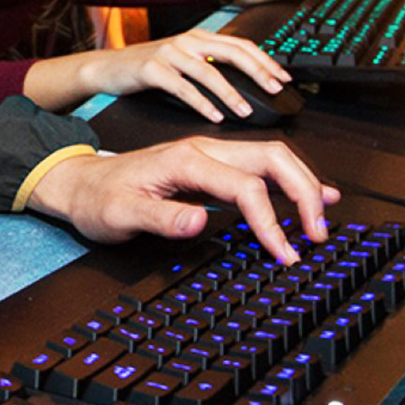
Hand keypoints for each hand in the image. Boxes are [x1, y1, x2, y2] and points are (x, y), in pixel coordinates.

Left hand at [31, 137, 338, 264]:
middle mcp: (203, 149)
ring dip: (302, 185)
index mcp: (185, 159)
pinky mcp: (211, 166)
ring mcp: (209, 155)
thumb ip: (160, 216)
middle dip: (303, 192)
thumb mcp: (121, 214)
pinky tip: (310, 195)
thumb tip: (200, 220)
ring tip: (323, 218)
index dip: (271, 222)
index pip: (245, 186)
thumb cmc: (100, 198)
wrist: (81, 182)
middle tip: (318, 234)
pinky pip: (259, 167)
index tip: (285, 254)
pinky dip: (289, 181)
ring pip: (270, 157)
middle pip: (270, 157)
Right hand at [76, 30, 291, 123]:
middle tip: (275, 89)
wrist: (107, 67)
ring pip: (208, 70)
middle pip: (231, 52)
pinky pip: (182, 86)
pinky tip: (213, 116)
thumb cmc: (148, 69)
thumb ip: (210, 65)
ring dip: (231, 92)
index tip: (284, 78)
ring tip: (246, 110)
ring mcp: (168, 53)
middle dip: (258, 71)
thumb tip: (246, 82)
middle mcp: (186, 41)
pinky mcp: (151, 68)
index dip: (265, 60)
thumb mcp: (183, 61)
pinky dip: (201, 103)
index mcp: (198, 39)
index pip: (240, 44)